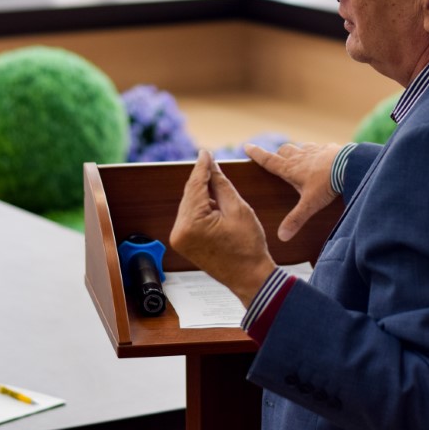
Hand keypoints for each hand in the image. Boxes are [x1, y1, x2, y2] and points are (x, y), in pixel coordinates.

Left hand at [168, 150, 275, 306]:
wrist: (250, 277)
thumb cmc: (248, 246)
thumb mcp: (238, 208)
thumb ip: (221, 184)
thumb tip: (211, 166)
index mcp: (191, 224)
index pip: (196, 186)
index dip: (202, 167)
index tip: (205, 152)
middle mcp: (179, 232)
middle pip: (190, 195)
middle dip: (201, 179)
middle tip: (211, 161)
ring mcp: (179, 239)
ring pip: (190, 205)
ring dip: (202, 192)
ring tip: (216, 180)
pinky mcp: (184, 243)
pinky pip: (190, 216)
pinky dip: (201, 206)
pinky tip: (213, 200)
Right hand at [246, 142, 341, 241]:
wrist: (349, 166)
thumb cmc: (327, 185)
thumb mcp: (309, 205)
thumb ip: (295, 219)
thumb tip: (282, 236)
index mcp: (291, 168)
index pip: (269, 160)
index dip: (257, 154)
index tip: (247, 146)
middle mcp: (301, 157)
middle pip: (284, 151)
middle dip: (278, 154)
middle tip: (276, 158)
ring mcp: (315, 151)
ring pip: (300, 147)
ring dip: (297, 152)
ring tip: (298, 158)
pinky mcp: (329, 149)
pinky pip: (319, 148)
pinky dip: (317, 152)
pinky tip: (321, 157)